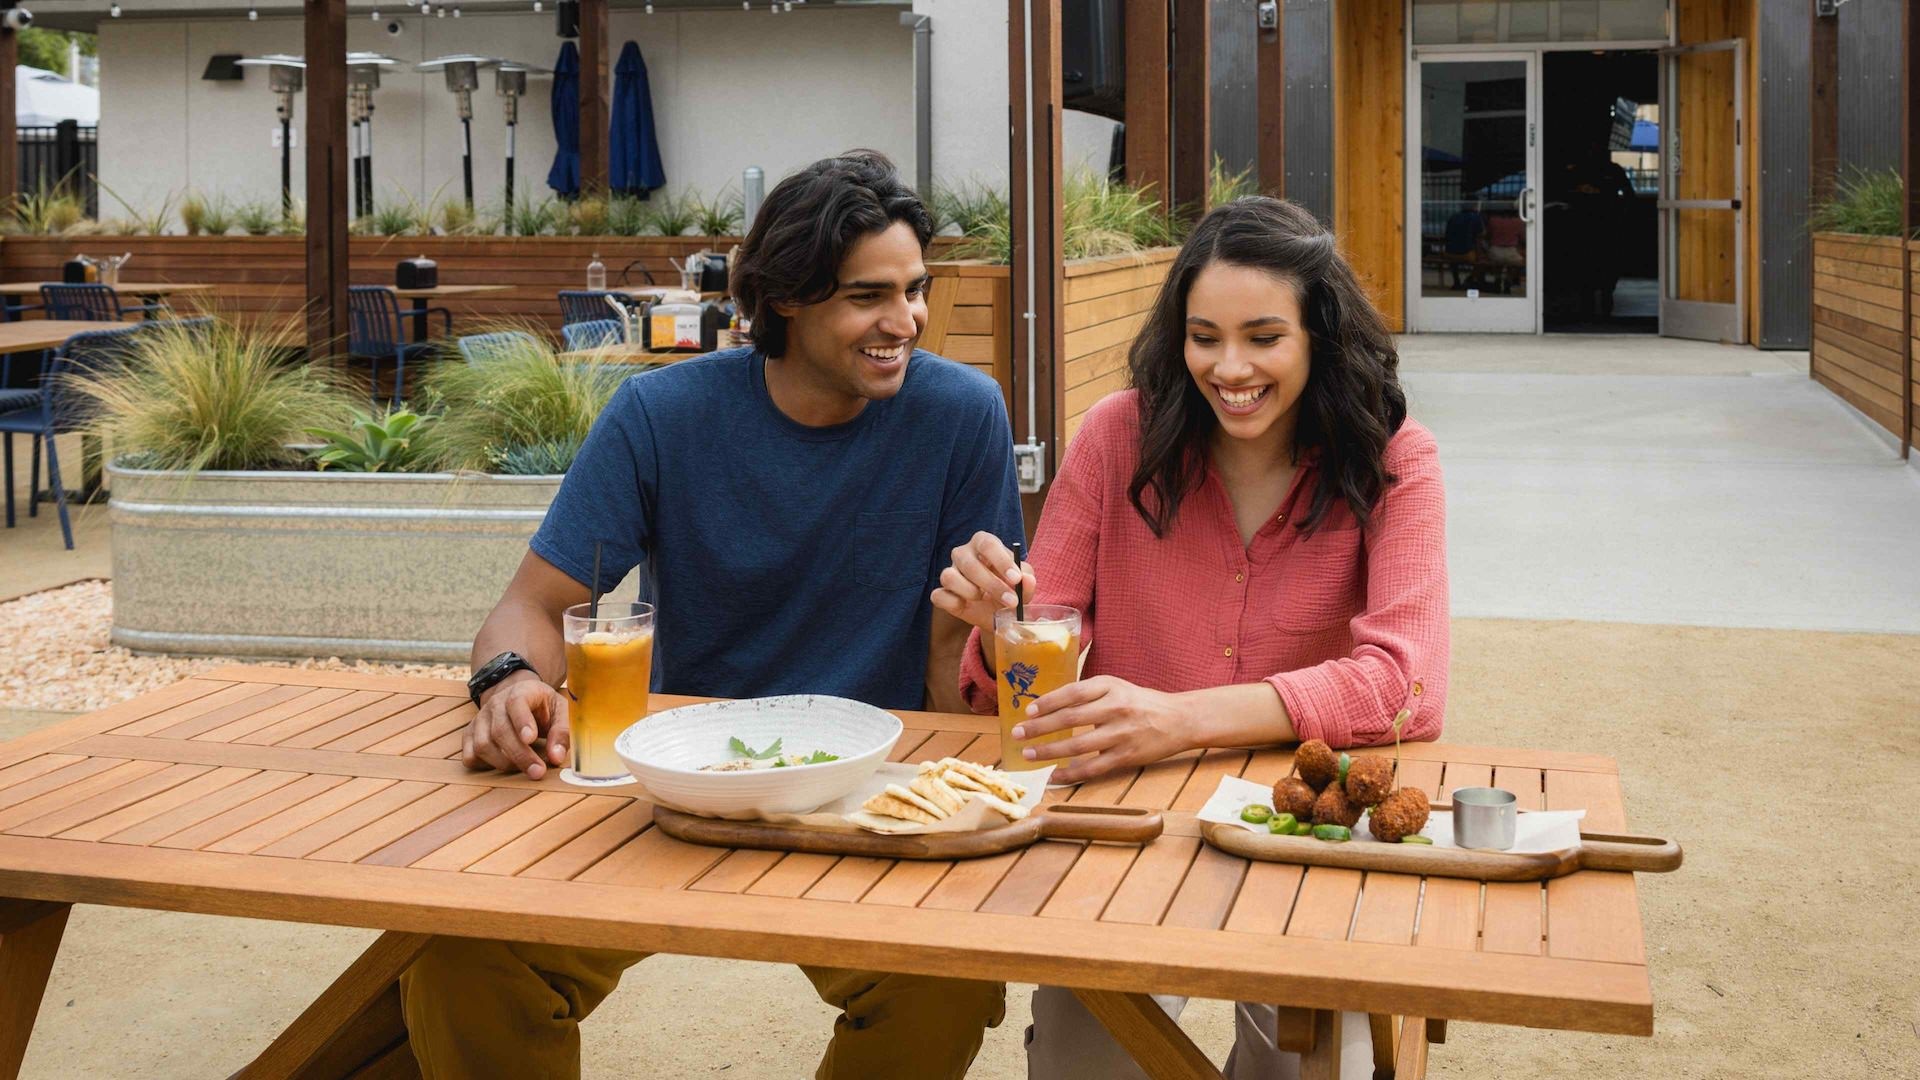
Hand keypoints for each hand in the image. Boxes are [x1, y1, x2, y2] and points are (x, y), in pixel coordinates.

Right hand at [461, 672, 569, 779]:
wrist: (522, 700)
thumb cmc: (544, 708)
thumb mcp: (561, 712)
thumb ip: (562, 732)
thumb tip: (556, 757)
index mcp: (521, 691)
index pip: (516, 702)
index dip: (522, 721)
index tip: (531, 739)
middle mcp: (496, 703)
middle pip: (500, 730)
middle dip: (519, 755)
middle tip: (537, 772)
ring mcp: (480, 719)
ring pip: (483, 745)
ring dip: (504, 763)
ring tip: (525, 769)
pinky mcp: (470, 735)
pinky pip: (469, 756)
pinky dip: (485, 766)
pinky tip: (505, 766)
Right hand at [931, 531, 1034, 634]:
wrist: (999, 615)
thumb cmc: (1011, 591)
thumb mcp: (1024, 587)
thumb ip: (1027, 582)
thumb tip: (1027, 579)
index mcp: (984, 543)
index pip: (988, 544)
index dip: (1001, 561)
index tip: (1016, 579)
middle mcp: (963, 554)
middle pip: (969, 563)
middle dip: (992, 584)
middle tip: (1011, 601)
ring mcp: (950, 572)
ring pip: (948, 576)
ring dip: (970, 592)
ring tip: (984, 599)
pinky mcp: (942, 592)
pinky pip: (938, 595)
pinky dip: (953, 603)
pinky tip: (967, 606)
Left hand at [1011, 676, 1192, 784]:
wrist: (1179, 719)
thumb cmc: (1141, 702)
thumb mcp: (1117, 687)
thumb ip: (1088, 694)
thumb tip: (1049, 707)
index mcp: (1110, 686)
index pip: (1072, 693)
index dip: (1047, 702)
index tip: (1028, 711)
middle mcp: (1115, 708)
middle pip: (1070, 718)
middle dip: (1039, 727)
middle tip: (1017, 734)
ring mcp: (1121, 734)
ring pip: (1077, 745)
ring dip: (1049, 751)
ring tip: (1028, 754)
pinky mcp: (1127, 756)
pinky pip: (1092, 767)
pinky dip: (1070, 774)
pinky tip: (1053, 776)